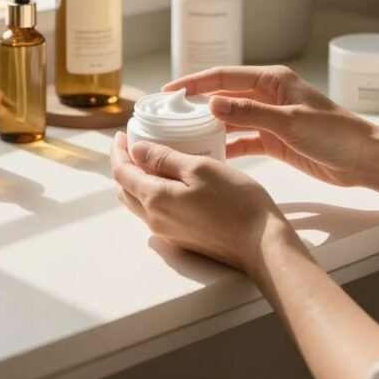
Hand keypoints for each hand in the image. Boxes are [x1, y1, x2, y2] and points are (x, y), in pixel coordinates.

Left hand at [110, 131, 285, 274]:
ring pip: (138, 202)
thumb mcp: (199, 168)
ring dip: (137, 180)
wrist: (260, 244)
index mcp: (155, 199)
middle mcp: (154, 219)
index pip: (121, 172)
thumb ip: (164, 158)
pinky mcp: (181, 238)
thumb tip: (136, 150)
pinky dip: (151, 192)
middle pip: (125, 189)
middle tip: (134, 143)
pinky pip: (154, 212)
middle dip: (125, 164)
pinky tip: (169, 180)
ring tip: (150, 158)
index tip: (121, 134)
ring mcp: (167, 232)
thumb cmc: (235, 200)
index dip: (118, 151)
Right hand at [163, 66, 373, 188]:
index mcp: (271, 80)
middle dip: (196, 104)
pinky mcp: (273, 141)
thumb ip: (250, 112)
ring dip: (209, 126)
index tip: (170, 91)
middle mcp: (267, 96)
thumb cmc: (334, 132)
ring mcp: (269, 119)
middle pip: (223, 96)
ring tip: (181, 135)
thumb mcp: (289, 121)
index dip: (195, 82)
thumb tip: (212, 102)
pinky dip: (226, 146)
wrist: (363, 159)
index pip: (224, 76)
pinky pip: (242, 140)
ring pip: (230, 119)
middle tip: (167, 115)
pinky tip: (209, 154)